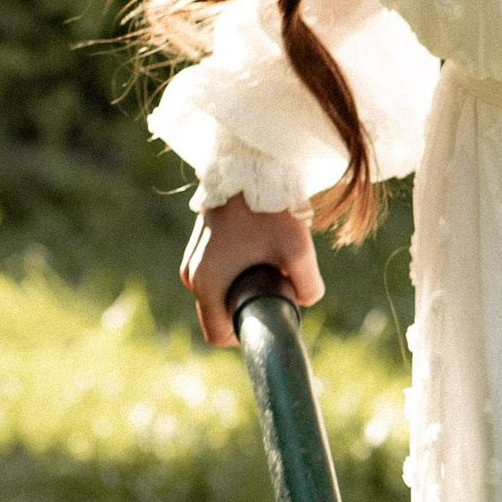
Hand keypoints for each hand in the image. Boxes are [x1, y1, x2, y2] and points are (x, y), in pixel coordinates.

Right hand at [182, 197, 322, 348]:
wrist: (248, 166)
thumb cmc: (269, 210)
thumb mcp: (297, 250)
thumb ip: (309, 287)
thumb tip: (304, 302)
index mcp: (207, 284)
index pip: (218, 334)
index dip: (244, 335)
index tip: (268, 318)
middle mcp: (192, 275)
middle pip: (219, 314)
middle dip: (247, 309)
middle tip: (276, 287)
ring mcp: (192, 259)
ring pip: (218, 293)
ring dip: (242, 290)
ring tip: (268, 265)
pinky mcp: (198, 245)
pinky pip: (216, 273)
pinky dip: (235, 272)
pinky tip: (258, 253)